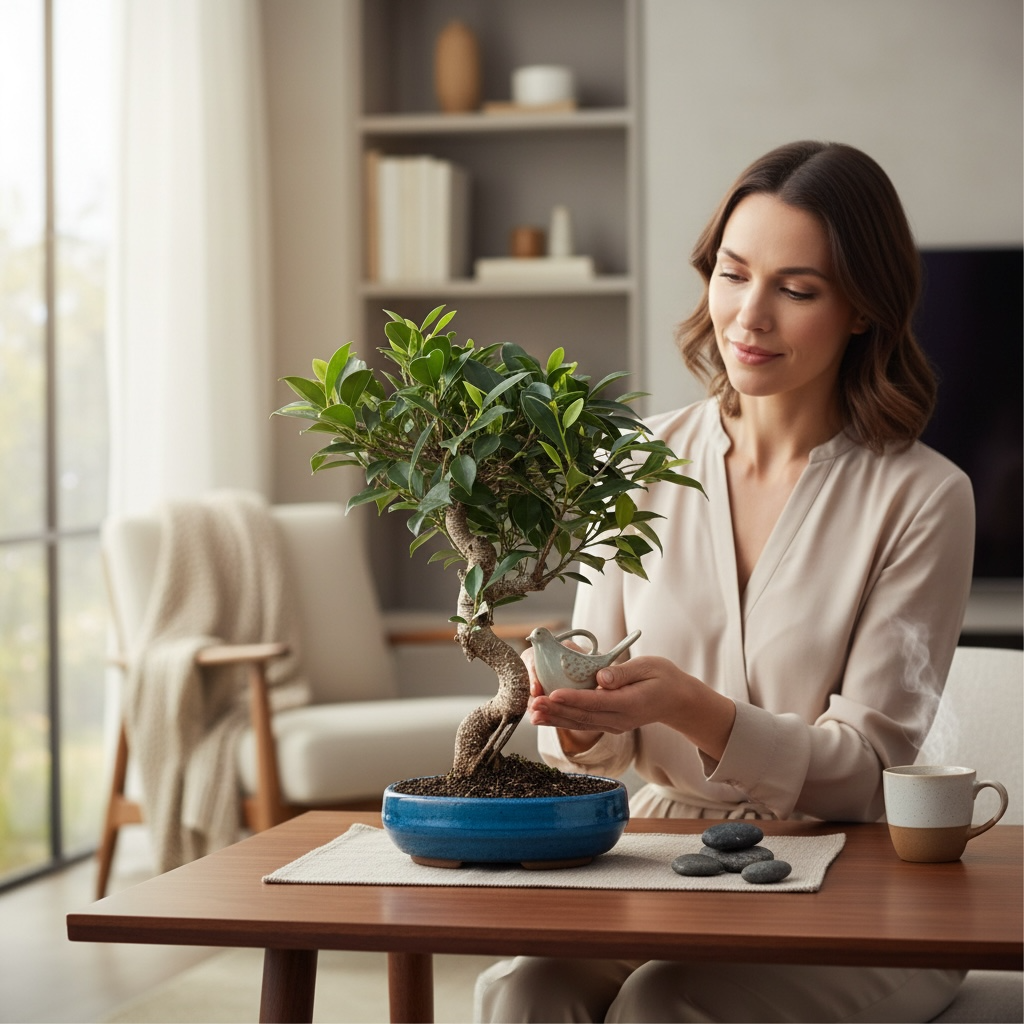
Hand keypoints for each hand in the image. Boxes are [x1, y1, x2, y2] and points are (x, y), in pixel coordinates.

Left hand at [530, 655, 736, 760]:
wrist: (676, 700)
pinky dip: (563, 720)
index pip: (596, 702)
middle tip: (534, 705)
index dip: (573, 699)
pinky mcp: (609, 725)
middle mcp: (620, 719)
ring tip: (533, 714)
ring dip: (555, 719)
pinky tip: (546, 717)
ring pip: (580, 723)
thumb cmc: (663, 677)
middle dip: (556, 711)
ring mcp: (614, 725)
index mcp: (630, 703)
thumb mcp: (649, 667)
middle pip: (583, 716)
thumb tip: (601, 677)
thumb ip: (624, 672)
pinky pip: (583, 723)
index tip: (552, 694)